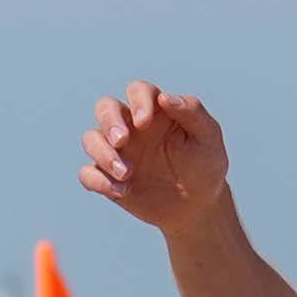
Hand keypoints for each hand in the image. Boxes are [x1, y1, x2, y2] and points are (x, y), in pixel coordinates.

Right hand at [80, 81, 230, 229]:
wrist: (199, 205)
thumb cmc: (205, 165)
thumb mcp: (208, 138)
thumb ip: (192, 113)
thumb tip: (165, 98)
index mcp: (155, 111)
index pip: (138, 91)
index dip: (138, 101)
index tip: (146, 122)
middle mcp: (130, 126)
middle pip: (105, 107)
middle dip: (109, 121)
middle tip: (122, 141)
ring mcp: (116, 151)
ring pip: (91, 139)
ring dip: (103, 154)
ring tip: (127, 174)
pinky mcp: (107, 176)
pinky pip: (87, 173)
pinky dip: (97, 181)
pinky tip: (120, 191)